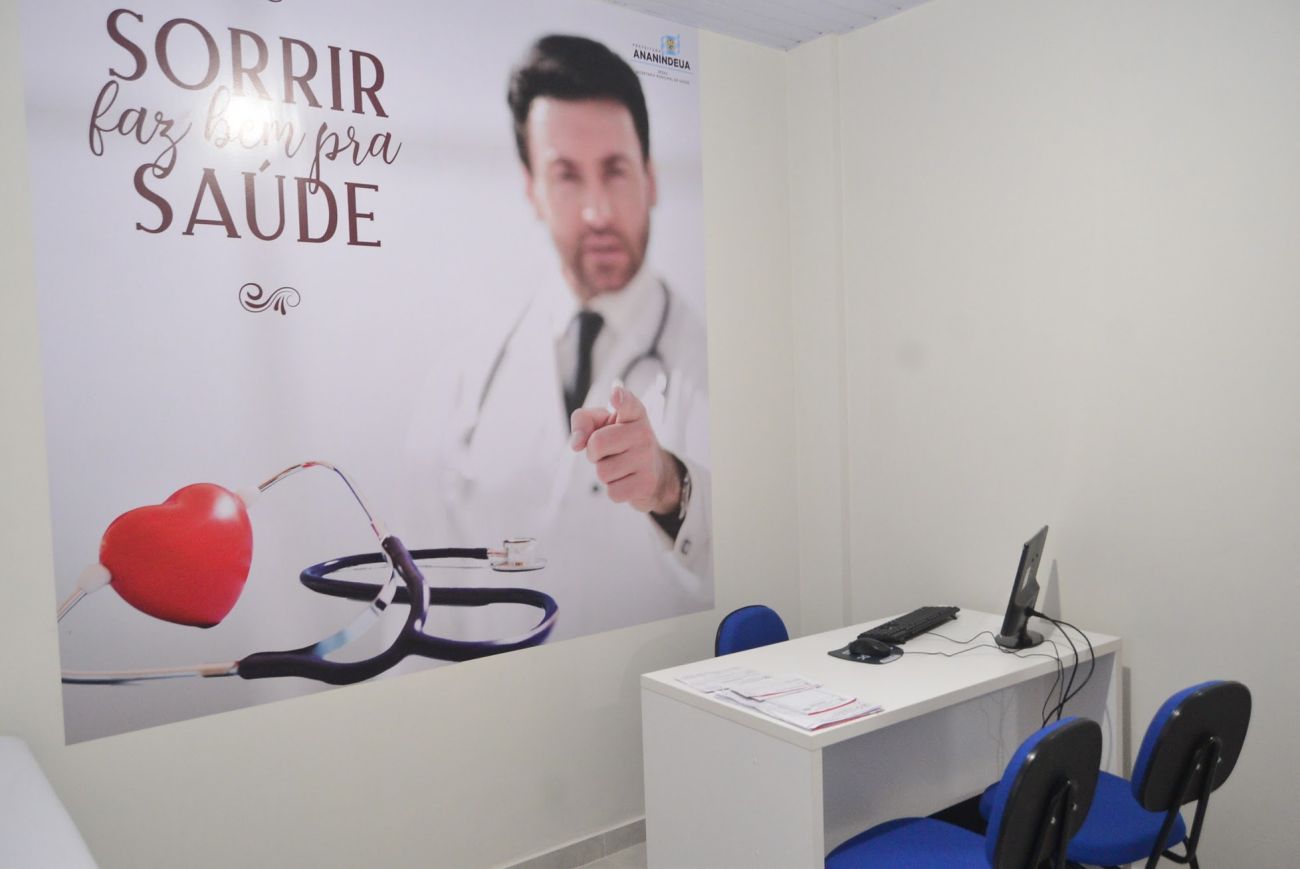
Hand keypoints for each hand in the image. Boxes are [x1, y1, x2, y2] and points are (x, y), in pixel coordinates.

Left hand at [570, 385, 680, 513]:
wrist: (654, 472)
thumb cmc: (620, 443)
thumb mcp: (602, 425)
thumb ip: (583, 421)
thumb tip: (576, 444)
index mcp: (633, 414)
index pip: (628, 403)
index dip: (621, 399)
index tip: (615, 395)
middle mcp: (643, 433)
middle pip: (597, 443)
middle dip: (594, 453)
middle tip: (607, 452)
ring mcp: (647, 458)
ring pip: (603, 472)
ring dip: (605, 473)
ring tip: (620, 466)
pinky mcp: (647, 483)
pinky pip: (612, 492)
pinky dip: (614, 489)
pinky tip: (627, 480)